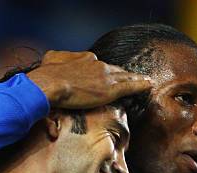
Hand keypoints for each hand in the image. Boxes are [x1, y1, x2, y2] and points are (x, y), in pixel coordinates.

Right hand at [27, 50, 152, 109]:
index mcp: (85, 58)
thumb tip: (60, 63)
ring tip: (146, 81)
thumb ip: (62, 59)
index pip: (100, 65)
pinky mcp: (110, 89)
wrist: (49, 84)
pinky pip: (130, 86)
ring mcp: (106, 76)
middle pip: (116, 70)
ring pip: (125, 77)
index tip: (107, 77)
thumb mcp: (52, 59)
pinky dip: (141, 85)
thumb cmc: (47, 75)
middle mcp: (98, 64)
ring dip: (136, 79)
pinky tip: (149, 85)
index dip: (105, 72)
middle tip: (134, 78)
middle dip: (124, 75)